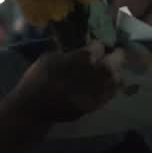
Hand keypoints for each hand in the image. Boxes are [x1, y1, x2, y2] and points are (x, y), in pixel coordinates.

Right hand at [8, 41, 124, 125]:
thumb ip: (69, 53)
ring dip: (115, 72)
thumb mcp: (49, 58)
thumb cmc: (37, 79)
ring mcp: (98, 90)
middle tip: (111, 54)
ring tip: (109, 71)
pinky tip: (104, 85)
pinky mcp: (96, 104)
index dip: (97, 45)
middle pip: (117, 59)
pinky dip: (110, 87)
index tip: (94, 45)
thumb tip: (79, 50)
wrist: (34, 108)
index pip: (99, 46)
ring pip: (117, 77)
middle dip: (115, 55)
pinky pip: (110, 94)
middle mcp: (96, 72)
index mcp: (84, 58)